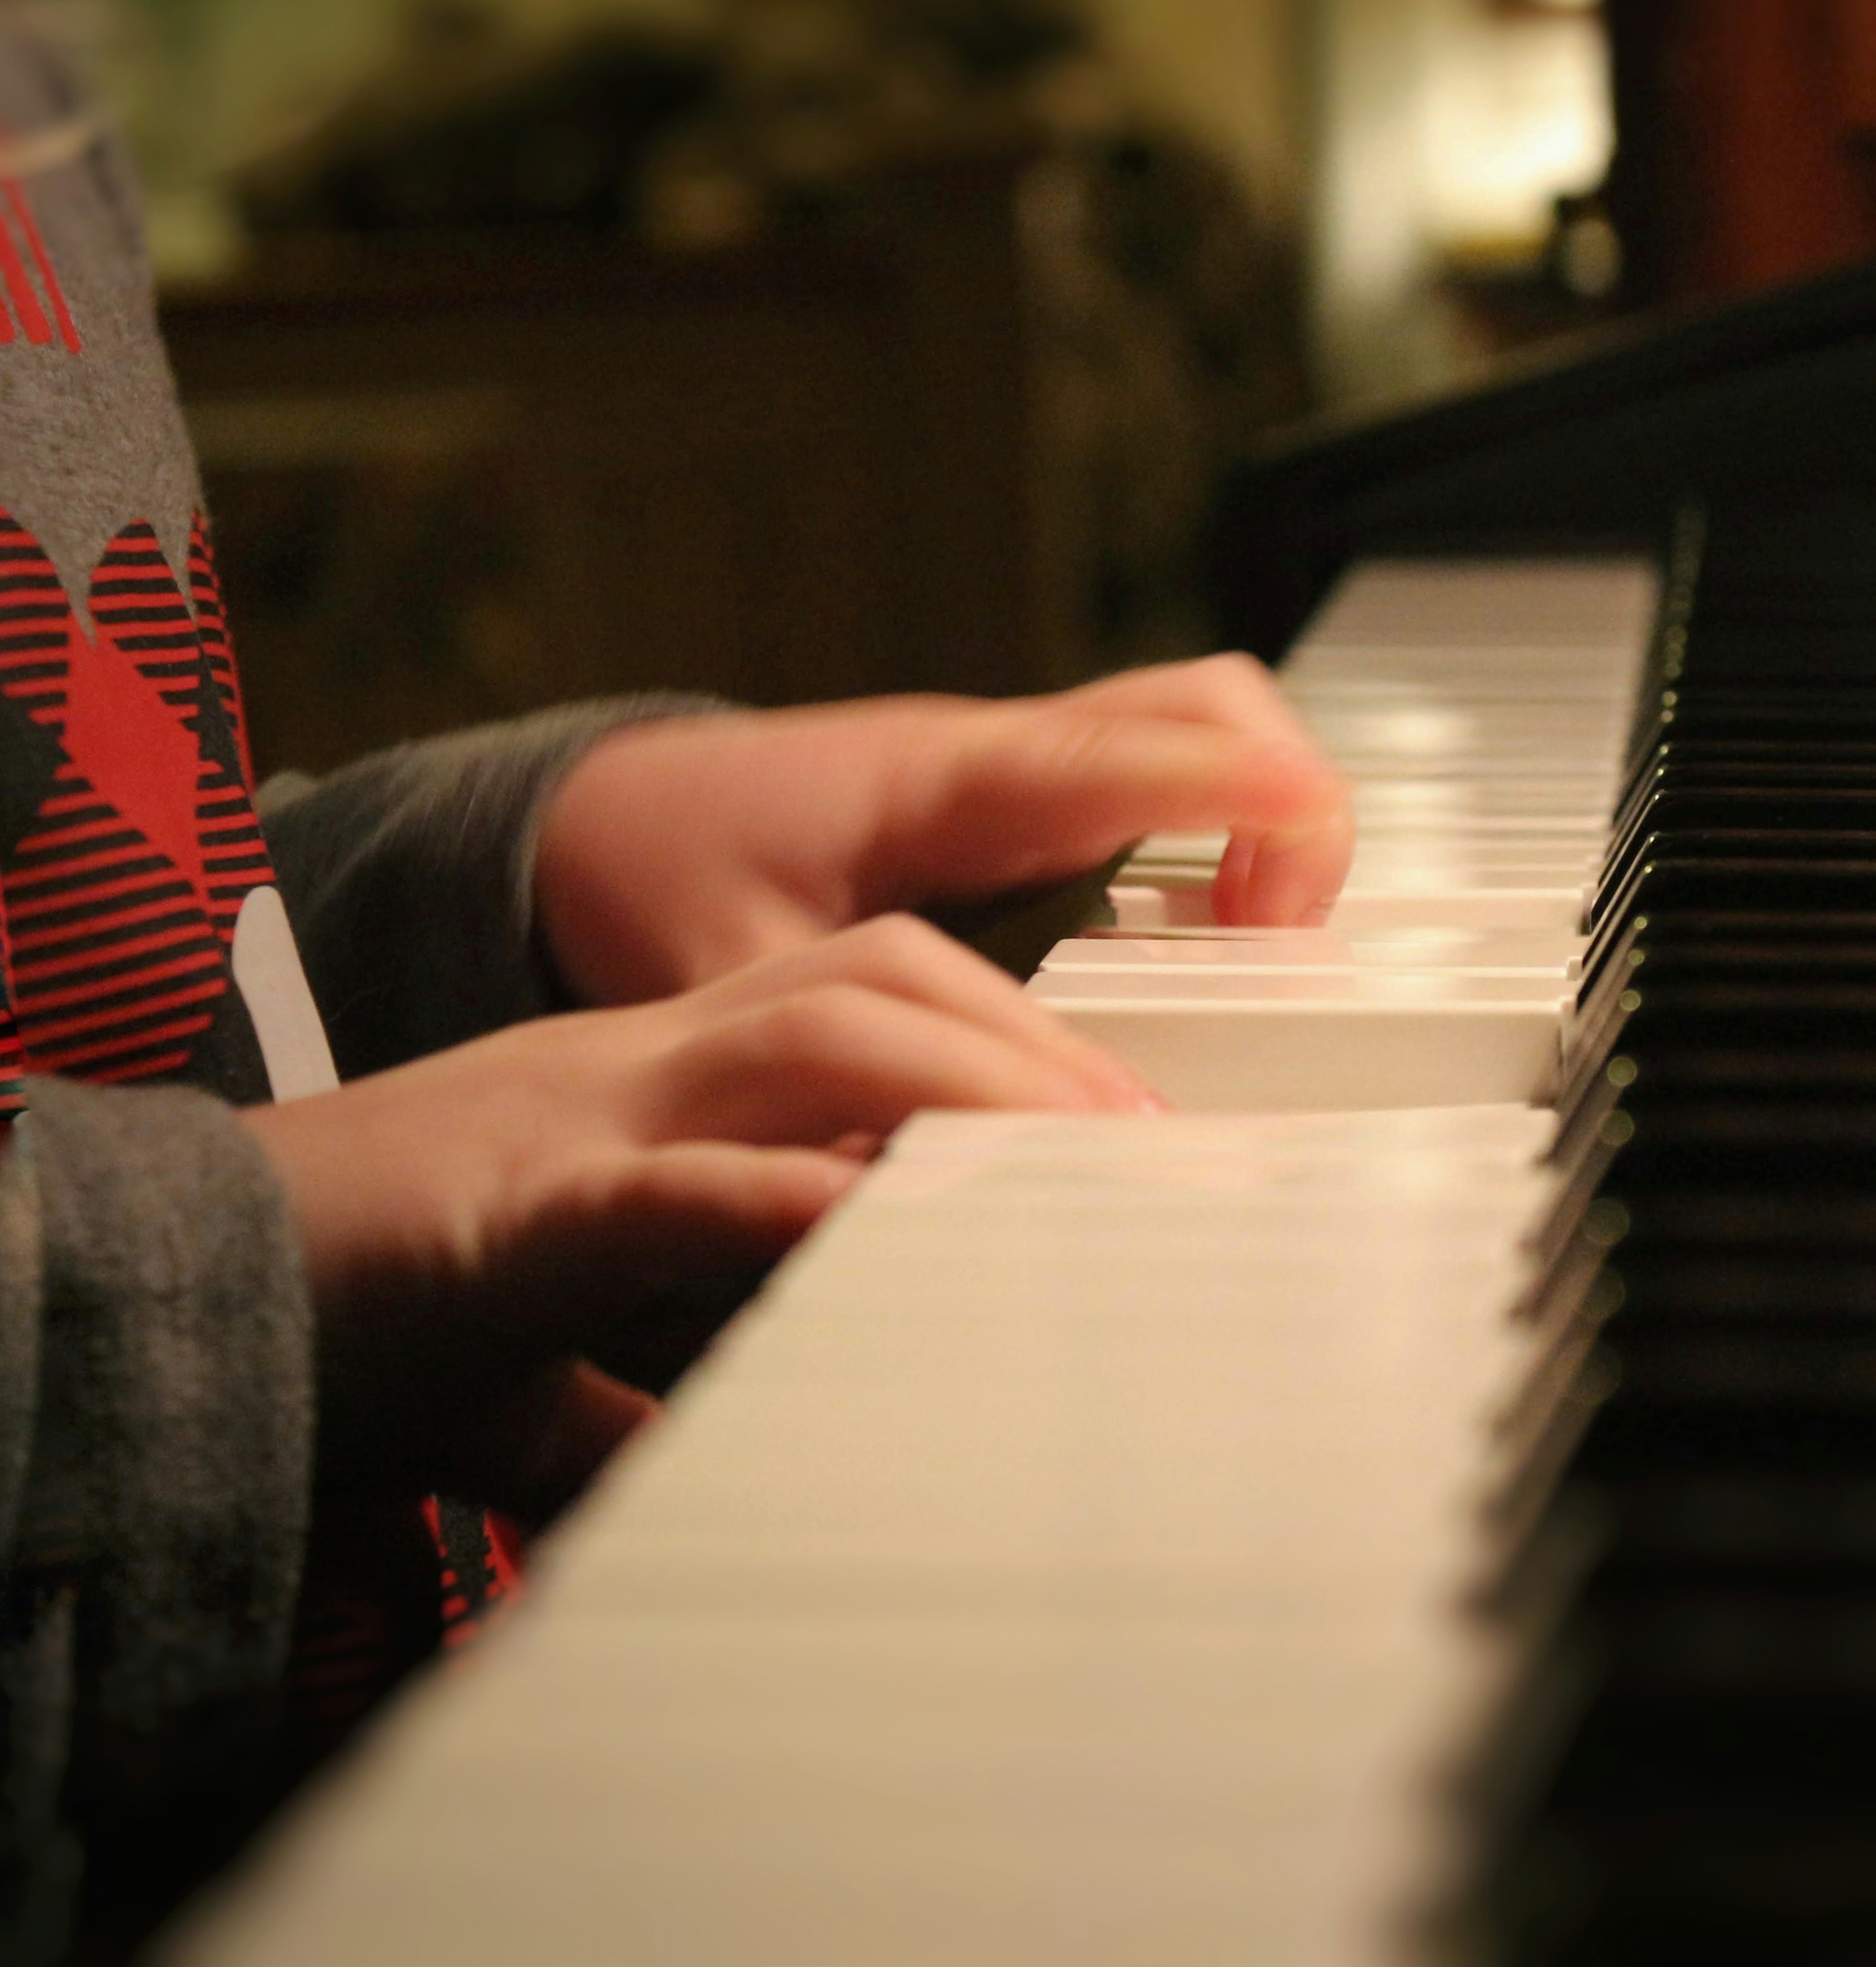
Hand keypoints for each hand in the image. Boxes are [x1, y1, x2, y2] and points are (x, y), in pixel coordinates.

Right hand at [245, 916, 1156, 1522]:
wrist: (150, 1296)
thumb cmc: (345, 1320)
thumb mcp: (528, 1355)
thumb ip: (633, 1393)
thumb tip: (727, 1464)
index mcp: (640, 1089)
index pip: (856, 1006)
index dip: (999, 1045)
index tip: (1115, 1123)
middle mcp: (623, 1072)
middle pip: (868, 983)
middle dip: (1025, 1045)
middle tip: (1153, 1136)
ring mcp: (564, 1121)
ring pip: (803, 1039)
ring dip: (962, 1087)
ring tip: (1085, 1153)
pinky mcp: (499, 1216)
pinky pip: (668, 1182)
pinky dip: (787, 1194)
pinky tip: (888, 1221)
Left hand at [535, 657, 1354, 1005]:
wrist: (608, 816)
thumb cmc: (660, 878)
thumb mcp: (721, 984)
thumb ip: (813, 1080)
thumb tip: (904, 1184)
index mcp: (938, 783)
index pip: (1119, 751)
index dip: (1234, 789)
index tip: (1310, 841)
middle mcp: (1002, 754)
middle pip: (1204, 703)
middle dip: (1287, 804)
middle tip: (1279, 945)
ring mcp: (1029, 763)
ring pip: (1203, 730)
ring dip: (1268, 823)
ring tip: (1257, 956)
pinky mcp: (1039, 796)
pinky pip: (1173, 778)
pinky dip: (1228, 838)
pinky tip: (1203, 949)